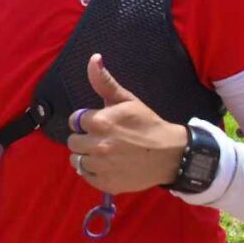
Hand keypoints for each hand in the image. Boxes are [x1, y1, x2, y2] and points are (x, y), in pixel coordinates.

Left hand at [66, 54, 187, 193]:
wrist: (170, 154)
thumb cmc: (147, 124)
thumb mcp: (127, 100)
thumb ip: (105, 82)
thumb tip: (93, 58)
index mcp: (100, 122)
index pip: (74, 121)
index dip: (84, 121)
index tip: (97, 123)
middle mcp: (97, 145)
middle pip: (73, 141)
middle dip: (84, 138)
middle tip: (101, 138)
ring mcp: (101, 166)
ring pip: (76, 160)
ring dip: (86, 156)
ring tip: (102, 152)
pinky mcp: (106, 184)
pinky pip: (86, 176)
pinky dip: (93, 172)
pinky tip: (106, 165)